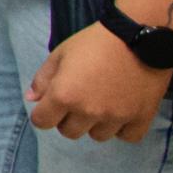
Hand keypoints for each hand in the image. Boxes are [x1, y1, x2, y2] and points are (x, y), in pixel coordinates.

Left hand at [27, 23, 172, 140]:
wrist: (138, 37)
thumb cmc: (94, 43)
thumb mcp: (60, 54)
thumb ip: (42, 79)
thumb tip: (32, 99)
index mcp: (64, 95)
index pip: (42, 122)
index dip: (43, 113)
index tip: (51, 105)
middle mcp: (89, 111)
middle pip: (69, 132)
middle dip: (68, 119)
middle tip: (78, 100)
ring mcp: (116, 117)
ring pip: (97, 136)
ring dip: (96, 124)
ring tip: (102, 102)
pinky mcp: (141, 118)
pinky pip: (127, 136)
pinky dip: (123, 128)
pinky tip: (121, 111)